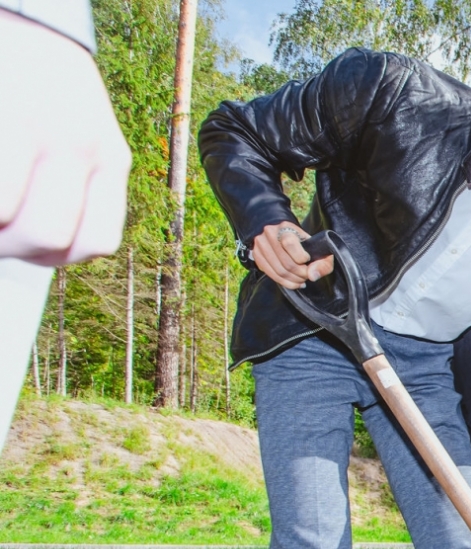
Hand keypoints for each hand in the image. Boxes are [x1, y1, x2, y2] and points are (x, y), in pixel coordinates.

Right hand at [0, 12, 131, 264]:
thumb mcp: (72, 128)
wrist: (26, 12)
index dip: (51, 254)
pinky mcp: (14, 119)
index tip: (19, 241)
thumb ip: (66, 180)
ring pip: (15, 222)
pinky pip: (0, 197)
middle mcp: (85, 145)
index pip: (95, 242)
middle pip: (51, 239)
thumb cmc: (35, 79)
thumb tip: (36, 242)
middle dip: (9, 246)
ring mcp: (43, 128)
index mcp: (109, 158)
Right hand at [251, 223, 333, 289]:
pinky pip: (271, 274)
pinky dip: (284, 282)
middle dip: (301, 275)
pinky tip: (293, 282)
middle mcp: (270, 234)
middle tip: (307, 276)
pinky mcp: (256, 255)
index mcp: (285, 227)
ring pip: (279, 271)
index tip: (307, 259)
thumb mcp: (317, 247)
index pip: (289, 244)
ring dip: (293, 280)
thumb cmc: (302, 242)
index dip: (301, 258)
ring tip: (301, 280)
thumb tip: (312, 276)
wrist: (281, 232)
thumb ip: (323, 262)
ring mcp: (260, 244)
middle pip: (287, 263)